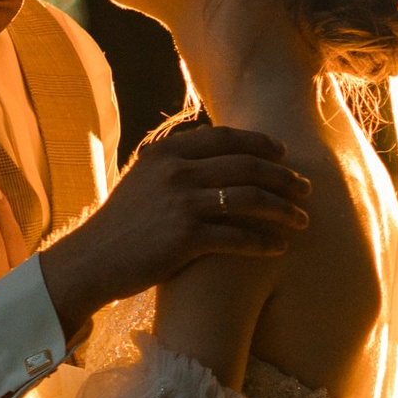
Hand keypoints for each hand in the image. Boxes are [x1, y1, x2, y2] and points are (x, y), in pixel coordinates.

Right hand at [37, 119, 307, 344]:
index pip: (226, 138)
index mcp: (167, 152)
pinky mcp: (186, 237)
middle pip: (246, 166)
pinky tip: (279, 248)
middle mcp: (177, 171)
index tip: (282, 153)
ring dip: (283, 210)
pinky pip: (238, 237)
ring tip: (302, 220)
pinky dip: (264, 242)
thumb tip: (208, 146)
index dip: (260, 143)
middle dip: (283, 177)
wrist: (91, 260)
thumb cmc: (121, 224)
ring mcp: (182, 202)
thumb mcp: (142, 179)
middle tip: (305, 188)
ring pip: (250, 199)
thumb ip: (174, 161)